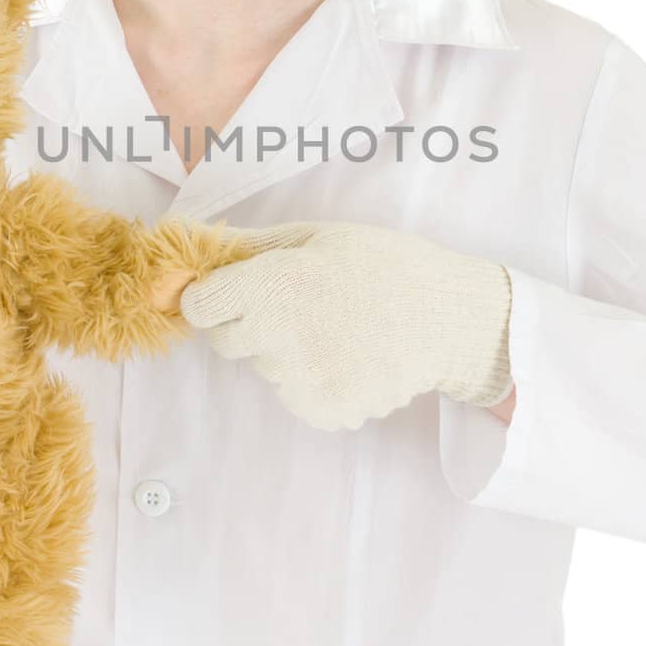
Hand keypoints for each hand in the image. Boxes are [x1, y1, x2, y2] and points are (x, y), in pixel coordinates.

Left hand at [179, 220, 513, 430]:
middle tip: (296, 307)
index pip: (201, 306)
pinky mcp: (326, 410)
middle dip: (246, 323)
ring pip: (265, 370)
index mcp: (276, 283)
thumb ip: (251, 247)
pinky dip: (314, 382)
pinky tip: (349, 357)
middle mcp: (281, 335)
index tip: (230, 292)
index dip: (210, 296)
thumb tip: (194, 247)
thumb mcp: (318, 235)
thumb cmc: (383, 263)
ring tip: (337, 330)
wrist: (450, 318)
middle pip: (226, 342)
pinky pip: (296, 396)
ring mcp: (304, 380)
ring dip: (286, 353)